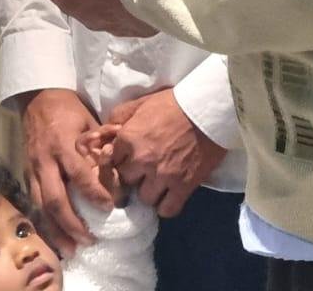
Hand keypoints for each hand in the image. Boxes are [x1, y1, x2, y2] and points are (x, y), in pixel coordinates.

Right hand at [18, 89, 116, 256]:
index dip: (94, 192)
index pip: (79, 174)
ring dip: (55, 230)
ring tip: (70, 250)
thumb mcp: (88, 120)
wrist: (37, 97)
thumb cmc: (68, 108)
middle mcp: (45, 160)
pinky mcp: (27, 173)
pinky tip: (54, 237)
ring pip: (41, 206)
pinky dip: (44, 222)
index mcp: (62, 143)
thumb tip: (121, 169)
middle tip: (88, 240)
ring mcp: (33, 168)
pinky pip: (34, 203)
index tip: (110, 206)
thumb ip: (100, 145)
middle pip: (55, 199)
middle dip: (71, 223)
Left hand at [104, 89, 225, 217]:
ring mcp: (162, 175)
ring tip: (158, 184)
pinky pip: (167, 209)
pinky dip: (166, 206)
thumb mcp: (141, 103)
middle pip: (126, 182)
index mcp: (128, 139)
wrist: (207, 109)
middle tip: (143, 172)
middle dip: (133, 177)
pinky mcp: (183, 186)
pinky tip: (169, 196)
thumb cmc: (173, 104)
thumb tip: (106, 133)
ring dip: (149, 192)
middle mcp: (142, 160)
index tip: (127, 161)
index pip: (111, 162)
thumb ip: (119, 116)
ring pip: (145, 198)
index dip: (119, 162)